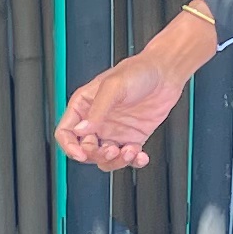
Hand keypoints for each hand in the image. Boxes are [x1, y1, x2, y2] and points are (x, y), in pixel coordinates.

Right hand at [57, 7, 214, 171]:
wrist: (166, 73)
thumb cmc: (138, 71)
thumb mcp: (114, 87)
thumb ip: (97, 110)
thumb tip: (81, 131)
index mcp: (84, 105)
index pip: (66, 131)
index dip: (69, 146)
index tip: (80, 154)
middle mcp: (97, 120)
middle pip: (85, 149)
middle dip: (96, 155)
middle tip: (110, 150)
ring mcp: (114, 131)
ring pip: (105, 159)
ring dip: (115, 161)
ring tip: (129, 151)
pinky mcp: (132, 138)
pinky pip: (127, 158)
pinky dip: (133, 162)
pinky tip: (140, 155)